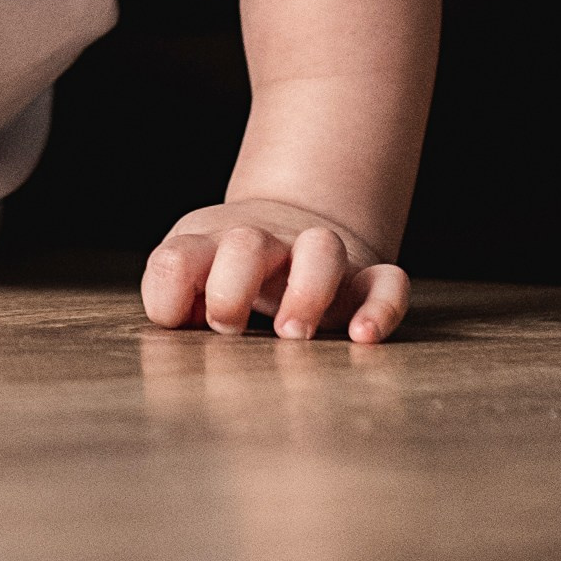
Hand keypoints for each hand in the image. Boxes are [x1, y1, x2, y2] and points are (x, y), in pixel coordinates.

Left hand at [142, 199, 408, 343]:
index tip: (182, 322)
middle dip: (233, 284)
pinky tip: (363, 336)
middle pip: (247, 243)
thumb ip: (172, 297)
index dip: (172, 289)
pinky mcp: (364, 280)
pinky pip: (387, 281)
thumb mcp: (189, 274)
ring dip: (307, 289)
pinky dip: (381, 306)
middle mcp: (265, 244)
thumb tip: (176, 320)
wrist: (288, 224)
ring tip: (293, 332)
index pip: (177, 258)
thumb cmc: (224, 267)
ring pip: (322, 248)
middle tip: (230, 329)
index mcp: (210, 246)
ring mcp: (316, 257)